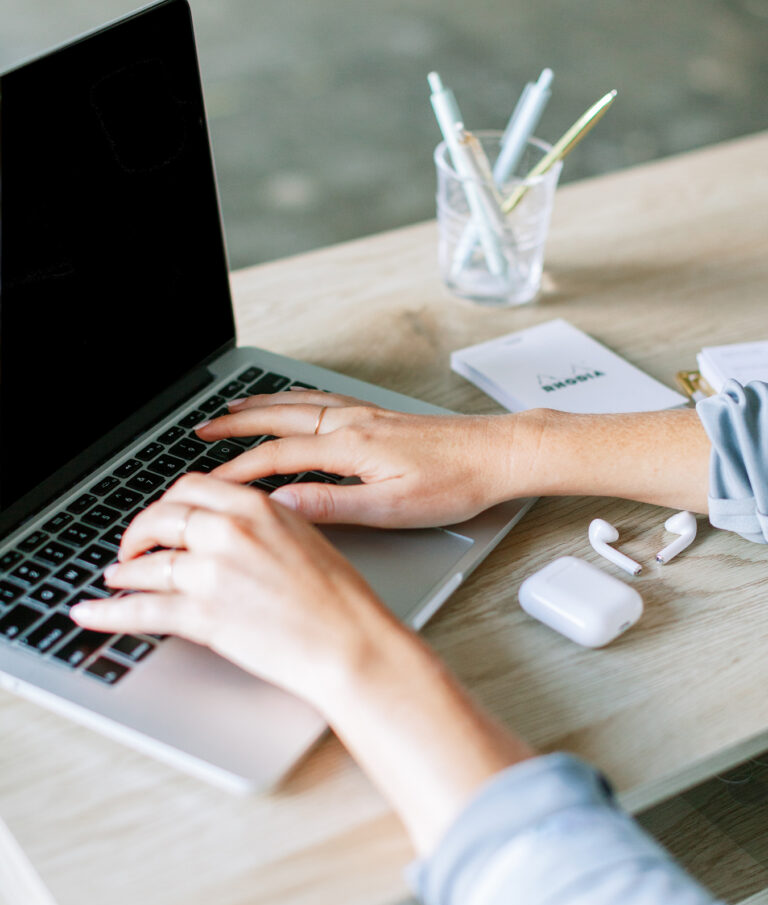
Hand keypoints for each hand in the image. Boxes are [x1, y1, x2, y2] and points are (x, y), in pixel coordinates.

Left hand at [71, 472, 532, 855]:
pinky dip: (108, 612)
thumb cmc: (340, 599)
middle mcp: (229, 531)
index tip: (162, 517)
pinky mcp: (202, 614)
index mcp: (257, 507)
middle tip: (133, 548)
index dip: (167, 504)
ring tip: (115, 579)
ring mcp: (212, 572)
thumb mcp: (303, 539)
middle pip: (160, 517)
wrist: (351, 643)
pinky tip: (92, 613)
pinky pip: (140, 610)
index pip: (191, 488)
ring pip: (146, 565)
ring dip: (124, 573)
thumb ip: (260, 526)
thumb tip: (223, 529)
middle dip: (139, 532)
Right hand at [195, 390, 525, 527]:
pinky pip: (322, 398)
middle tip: (201, 432)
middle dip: (236, 426)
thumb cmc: (454, 484)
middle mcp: (352, 422)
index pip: (278, 455)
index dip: (238, 469)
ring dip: (260, 406)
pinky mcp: (379, 415)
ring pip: (299, 403)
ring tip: (231, 410)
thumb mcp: (391, 507)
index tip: (207, 482)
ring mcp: (366, 414)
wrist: (498, 454)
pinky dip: (294, 398)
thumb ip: (332, 505)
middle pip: (280, 418)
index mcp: (350, 445)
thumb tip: (282, 504)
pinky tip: (291, 401)